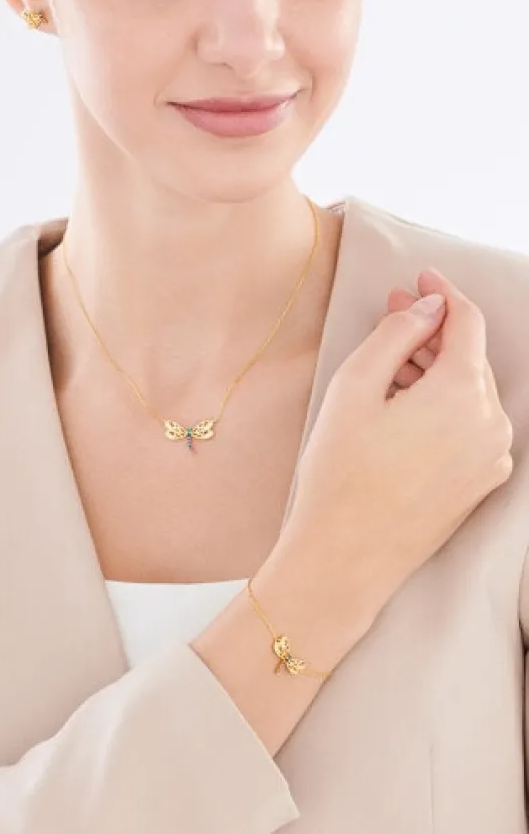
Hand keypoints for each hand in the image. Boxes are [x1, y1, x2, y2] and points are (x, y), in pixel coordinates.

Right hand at [284, 268, 513, 614]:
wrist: (345, 557)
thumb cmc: (342, 473)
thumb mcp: (355, 387)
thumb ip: (397, 334)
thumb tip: (430, 306)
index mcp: (464, 395)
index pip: (466, 322)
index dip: (443, 292)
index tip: (421, 276)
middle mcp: (492, 426)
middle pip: (468, 357)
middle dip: (432, 330)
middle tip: (395, 311)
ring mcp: (491, 459)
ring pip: (469, 392)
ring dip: (435, 368)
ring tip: (391, 361)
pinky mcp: (480, 484)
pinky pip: (469, 425)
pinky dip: (443, 404)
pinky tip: (406, 403)